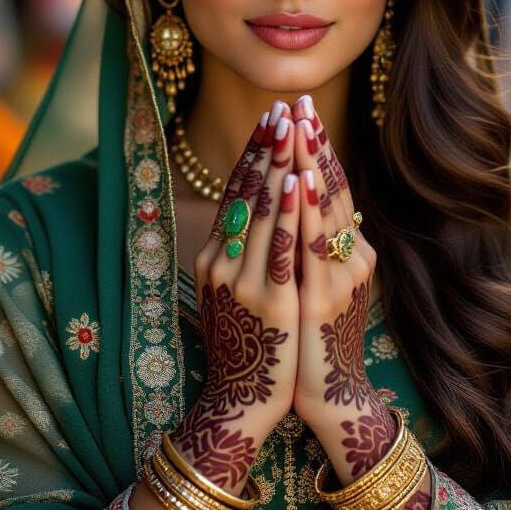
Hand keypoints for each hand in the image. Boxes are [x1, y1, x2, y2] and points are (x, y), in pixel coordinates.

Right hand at [171, 98, 301, 495]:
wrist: (242, 401)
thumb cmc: (248, 343)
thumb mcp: (236, 289)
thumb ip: (245, 251)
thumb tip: (265, 207)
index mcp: (215, 256)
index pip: (236, 192)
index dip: (254, 153)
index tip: (270, 118)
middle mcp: (222, 262)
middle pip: (247, 193)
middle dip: (267, 148)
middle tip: (282, 108)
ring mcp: (242, 281)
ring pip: (262, 212)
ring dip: (278, 166)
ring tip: (291, 129)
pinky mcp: (269, 302)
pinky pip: (279, 249)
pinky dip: (287, 213)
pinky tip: (295, 184)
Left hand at [288, 96, 383, 434]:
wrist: (326, 395)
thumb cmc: (315, 337)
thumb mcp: (320, 282)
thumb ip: (314, 244)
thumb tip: (296, 201)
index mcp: (349, 249)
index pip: (333, 187)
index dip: (319, 147)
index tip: (303, 110)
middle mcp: (350, 256)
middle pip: (331, 188)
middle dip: (314, 143)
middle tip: (301, 101)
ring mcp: (340, 275)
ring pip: (324, 208)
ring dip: (309, 163)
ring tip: (299, 124)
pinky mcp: (324, 298)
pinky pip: (313, 245)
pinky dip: (307, 210)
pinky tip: (300, 180)